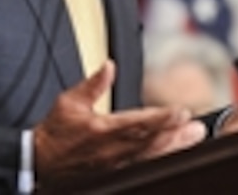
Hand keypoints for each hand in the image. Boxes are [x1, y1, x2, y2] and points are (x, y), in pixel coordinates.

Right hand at [34, 60, 206, 187]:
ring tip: (192, 139)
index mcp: (101, 129)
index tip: (181, 112)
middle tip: (197, 128)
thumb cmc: (55, 132)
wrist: (40, 162)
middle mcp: (112, 149)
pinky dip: (159, 159)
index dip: (162, 117)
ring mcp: (114, 163)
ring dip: (173, 147)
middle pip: (150, 141)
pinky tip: (173, 153)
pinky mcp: (115, 172)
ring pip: (150, 156)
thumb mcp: (69, 101)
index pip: (138, 122)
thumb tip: (109, 66)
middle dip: (176, 134)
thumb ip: (93, 84)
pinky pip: (142, 166)